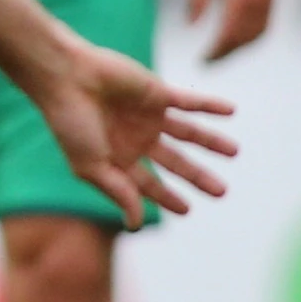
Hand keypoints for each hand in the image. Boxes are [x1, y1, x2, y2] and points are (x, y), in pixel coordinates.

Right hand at [28, 44, 236, 229]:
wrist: (66, 77)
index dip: (168, 197)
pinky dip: (210, 105)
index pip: (149, 183)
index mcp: (118, 158)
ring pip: (188, 132)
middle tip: (222, 192)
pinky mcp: (157, 92)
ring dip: (211, 141)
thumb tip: (135, 224)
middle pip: (176, 162)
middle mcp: (137, 138)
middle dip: (198, 177)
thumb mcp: (92, 166)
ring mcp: (148, 114)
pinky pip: (190, 101)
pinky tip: (231, 111)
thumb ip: (118, 193)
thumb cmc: (70, 124)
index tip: (187, 209)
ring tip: (234, 152)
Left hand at [188, 0, 273, 62]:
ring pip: (257, 36)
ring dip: (240, 48)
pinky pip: (264, 26)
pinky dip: (252, 38)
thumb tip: (191, 25)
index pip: (228, 36)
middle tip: (209, 61)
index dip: (215, 51)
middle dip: (226, 54)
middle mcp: (257, 3)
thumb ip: (198, 0)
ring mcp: (268, 1)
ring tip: (222, 53)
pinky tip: (239, 38)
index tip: (202, 60)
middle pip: (243, 40)